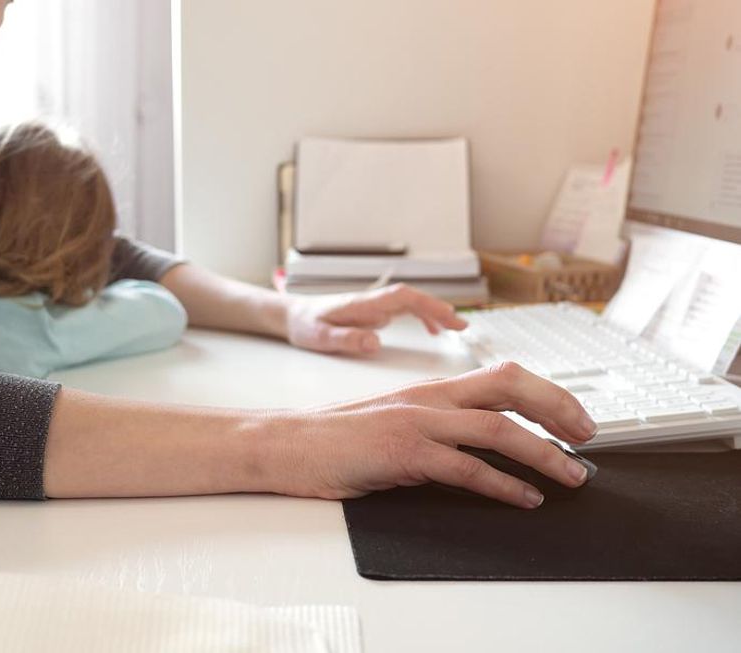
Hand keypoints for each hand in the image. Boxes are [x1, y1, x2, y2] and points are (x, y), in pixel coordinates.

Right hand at [270, 362, 596, 507]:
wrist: (286, 444)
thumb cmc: (337, 438)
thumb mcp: (396, 422)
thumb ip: (438, 428)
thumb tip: (486, 451)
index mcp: (430, 389)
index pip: (503, 376)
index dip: (548, 394)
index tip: (576, 418)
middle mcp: (429, 397)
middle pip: (511, 387)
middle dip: (559, 410)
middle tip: (590, 437)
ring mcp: (416, 422)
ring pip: (498, 428)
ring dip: (544, 454)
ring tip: (572, 476)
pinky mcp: (402, 451)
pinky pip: (465, 467)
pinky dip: (503, 484)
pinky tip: (523, 498)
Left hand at [285, 283, 467, 354]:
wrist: (292, 316)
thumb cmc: (305, 325)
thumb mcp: (321, 337)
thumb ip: (347, 338)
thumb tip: (376, 341)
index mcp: (362, 304)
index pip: (402, 298)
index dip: (428, 305)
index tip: (448, 316)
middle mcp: (372, 301)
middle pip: (413, 299)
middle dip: (439, 310)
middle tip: (462, 327)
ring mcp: (374, 305)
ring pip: (412, 304)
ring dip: (434, 313)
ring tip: (455, 330)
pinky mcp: (374, 312)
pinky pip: (404, 311)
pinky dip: (422, 318)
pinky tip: (432, 332)